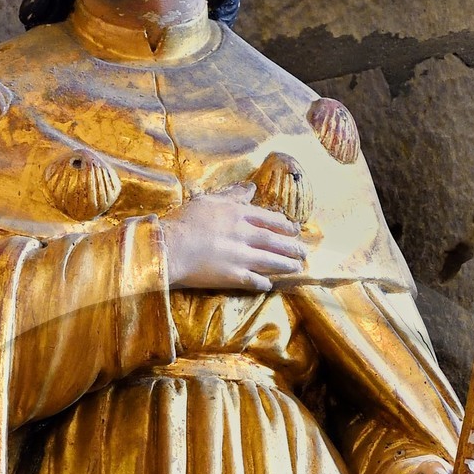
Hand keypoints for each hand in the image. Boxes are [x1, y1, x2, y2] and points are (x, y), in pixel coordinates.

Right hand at [161, 191, 308, 291]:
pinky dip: (263, 283)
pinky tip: (269, 285)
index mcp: (238, 214)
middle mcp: (244, 234)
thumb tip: (251, 188)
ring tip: (296, 268)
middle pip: (274, 241)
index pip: (268, 219)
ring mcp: (240, 256)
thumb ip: (232, 195)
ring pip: (270, 260)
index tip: (295, 230)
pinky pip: (253, 280)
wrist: (170, 246)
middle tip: (304, 252)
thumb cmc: (184, 221)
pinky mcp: (232, 276)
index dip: (284, 225)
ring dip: (285, 265)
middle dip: (292, 247)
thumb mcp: (208, 201)